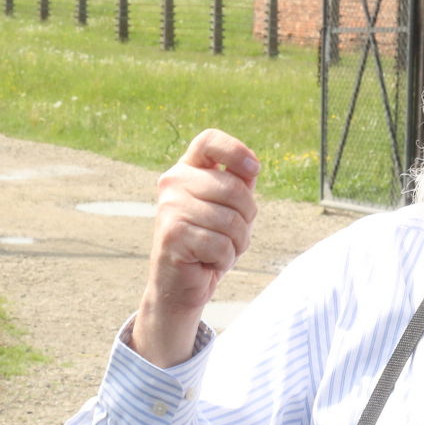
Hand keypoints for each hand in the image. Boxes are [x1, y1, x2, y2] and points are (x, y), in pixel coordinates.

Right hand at [133, 129, 259, 367]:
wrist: (181, 284)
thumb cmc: (210, 241)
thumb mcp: (229, 209)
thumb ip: (239, 184)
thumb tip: (251, 166)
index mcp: (187, 170)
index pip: (209, 141)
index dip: (236, 150)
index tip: (253, 169)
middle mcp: (173, 182)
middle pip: (234, 188)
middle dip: (247, 218)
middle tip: (231, 234)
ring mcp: (170, 207)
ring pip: (231, 220)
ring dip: (236, 243)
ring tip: (218, 249)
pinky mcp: (172, 234)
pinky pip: (221, 244)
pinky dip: (224, 259)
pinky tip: (207, 262)